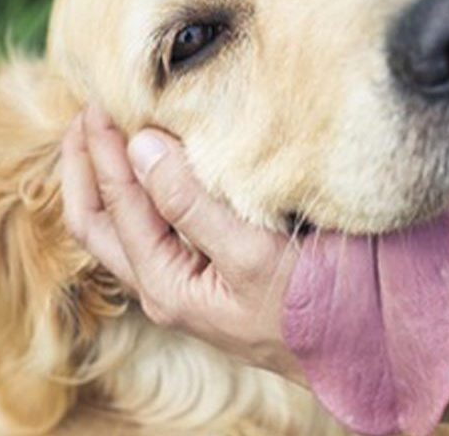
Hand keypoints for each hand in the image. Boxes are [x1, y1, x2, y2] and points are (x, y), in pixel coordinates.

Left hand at [60, 105, 301, 380]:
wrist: (363, 349)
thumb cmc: (314, 308)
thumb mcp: (252, 255)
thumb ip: (192, 205)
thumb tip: (142, 147)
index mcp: (166, 285)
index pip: (118, 205)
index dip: (104, 150)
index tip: (102, 98)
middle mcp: (165, 286)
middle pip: (98, 222)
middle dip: (84, 167)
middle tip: (85, 110)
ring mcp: (186, 282)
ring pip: (122, 227)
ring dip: (108, 179)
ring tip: (108, 131)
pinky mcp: (211, 274)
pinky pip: (157, 228)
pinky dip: (143, 191)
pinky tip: (159, 165)